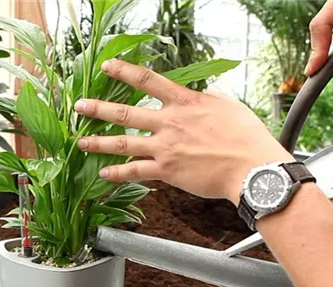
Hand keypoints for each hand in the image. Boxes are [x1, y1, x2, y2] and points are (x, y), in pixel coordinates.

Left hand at [74, 60, 290, 203]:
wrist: (252, 167)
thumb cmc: (245, 137)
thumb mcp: (227, 105)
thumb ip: (208, 97)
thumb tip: (203, 93)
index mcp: (184, 102)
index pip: (147, 81)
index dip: (124, 72)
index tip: (107, 67)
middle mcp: (170, 123)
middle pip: (126, 113)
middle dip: (98, 109)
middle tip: (79, 106)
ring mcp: (166, 148)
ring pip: (124, 143)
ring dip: (99, 142)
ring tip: (81, 141)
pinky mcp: (167, 171)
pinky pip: (136, 172)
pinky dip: (117, 174)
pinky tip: (103, 173)